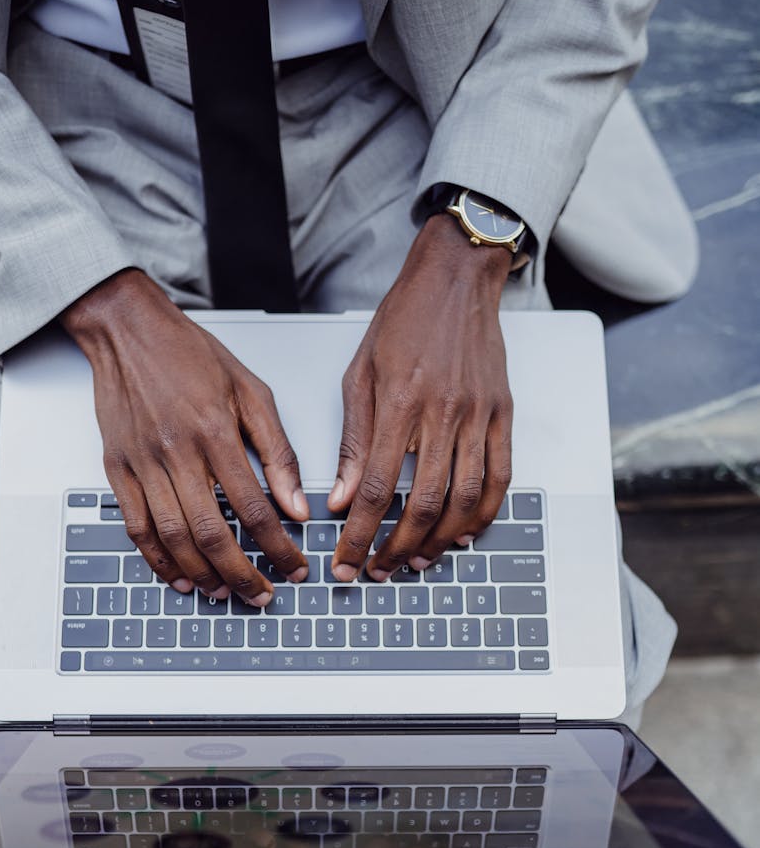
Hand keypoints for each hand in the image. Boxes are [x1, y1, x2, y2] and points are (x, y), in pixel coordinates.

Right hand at [61, 269, 308, 603]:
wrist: (127, 329)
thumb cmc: (190, 355)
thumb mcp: (251, 392)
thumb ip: (278, 451)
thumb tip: (297, 504)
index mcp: (215, 432)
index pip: (253, 507)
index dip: (277, 546)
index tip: (293, 566)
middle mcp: (176, 452)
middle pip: (210, 533)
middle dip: (241, 573)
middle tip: (261, 595)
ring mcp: (142, 464)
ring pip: (172, 538)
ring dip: (201, 574)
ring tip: (225, 592)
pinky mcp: (117, 469)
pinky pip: (136, 527)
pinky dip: (158, 560)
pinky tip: (179, 578)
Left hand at [330, 214, 513, 581]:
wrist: (457, 279)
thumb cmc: (404, 320)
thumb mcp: (360, 374)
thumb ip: (354, 441)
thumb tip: (344, 498)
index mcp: (401, 401)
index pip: (379, 487)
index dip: (361, 533)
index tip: (347, 560)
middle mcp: (444, 412)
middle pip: (425, 502)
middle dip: (398, 547)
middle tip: (379, 569)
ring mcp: (480, 415)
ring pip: (466, 498)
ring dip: (440, 540)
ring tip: (417, 560)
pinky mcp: (503, 415)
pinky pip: (500, 478)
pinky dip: (483, 514)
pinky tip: (464, 534)